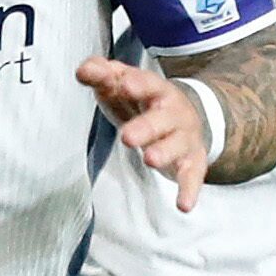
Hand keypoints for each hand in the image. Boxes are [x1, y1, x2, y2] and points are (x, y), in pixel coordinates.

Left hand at [77, 56, 208, 211]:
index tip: (124, 84)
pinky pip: (192, 176)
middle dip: (146, 127)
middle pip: (162, 118)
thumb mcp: (122, 86)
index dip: (137, 83)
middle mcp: (174, 113)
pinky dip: (189, 190)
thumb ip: (102, 76)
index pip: (148, 83)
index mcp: (156, 90)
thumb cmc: (144, 102)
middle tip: (127, 136)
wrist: (186, 116)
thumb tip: (83, 70)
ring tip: (149, 160)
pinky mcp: (192, 162)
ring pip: (177, 145)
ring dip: (164, 153)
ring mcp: (184, 137)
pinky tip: (183, 205)